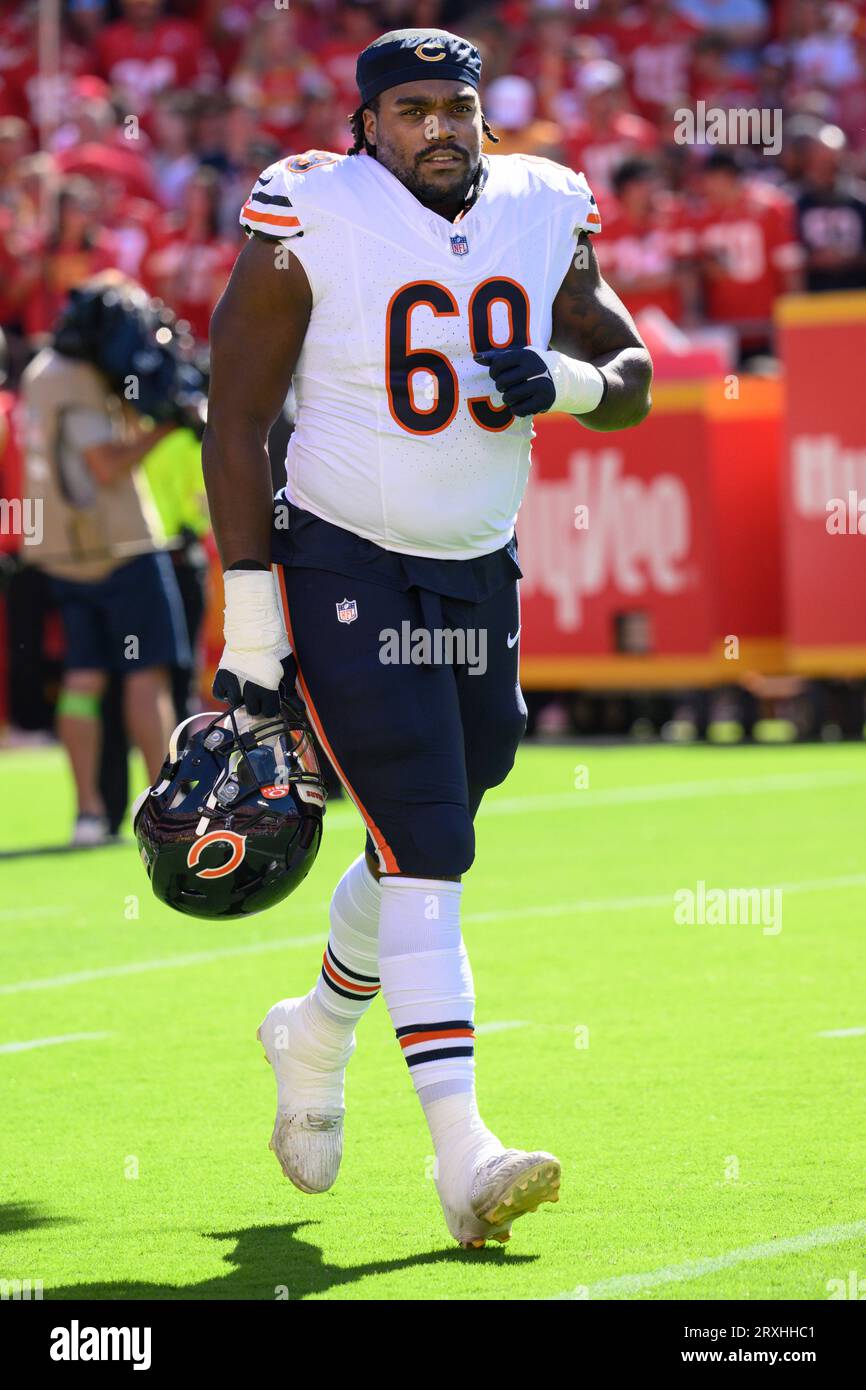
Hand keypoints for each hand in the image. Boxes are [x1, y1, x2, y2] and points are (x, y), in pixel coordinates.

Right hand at [212, 569, 291, 716]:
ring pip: (236, 703)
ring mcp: (234, 683)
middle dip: (257, 704)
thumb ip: (291, 691)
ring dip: (241, 698)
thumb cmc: (275, 649)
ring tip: (246, 687)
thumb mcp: (287, 669)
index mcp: (268, 689)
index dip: (271, 707)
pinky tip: (233, 686)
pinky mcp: (222, 675)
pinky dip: (225, 693)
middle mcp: (250, 689)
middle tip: (258, 694)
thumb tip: (299, 708)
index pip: (269, 711)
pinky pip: (219, 694)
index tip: (271, 700)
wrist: (255, 631)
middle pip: (252, 710)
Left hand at [473, 346, 555, 417]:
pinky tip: (523, 403)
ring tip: (515, 395)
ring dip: (508, 399)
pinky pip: (518, 410)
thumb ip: (496, 357)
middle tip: (508, 386)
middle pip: (501, 383)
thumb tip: (476, 357)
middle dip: (501, 387)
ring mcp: (540, 384)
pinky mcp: (544, 400)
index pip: (497, 365)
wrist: (559, 377)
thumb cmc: (530, 367)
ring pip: (509, 397)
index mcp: (525, 355)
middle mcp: (534, 368)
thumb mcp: (516, 357)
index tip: (499, 374)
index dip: (493, 373)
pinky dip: (516, 409)